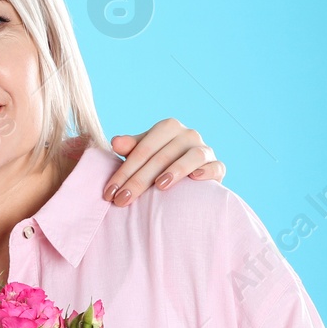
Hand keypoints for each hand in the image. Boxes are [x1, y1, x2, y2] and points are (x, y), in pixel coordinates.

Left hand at [105, 119, 223, 204]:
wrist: (189, 173)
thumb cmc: (159, 162)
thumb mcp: (142, 154)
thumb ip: (130, 147)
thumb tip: (115, 142)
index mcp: (168, 127)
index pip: (142, 149)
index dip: (124, 171)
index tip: (109, 192)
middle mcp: (188, 134)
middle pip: (161, 156)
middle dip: (139, 180)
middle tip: (122, 200)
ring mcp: (205, 149)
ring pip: (191, 157)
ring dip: (175, 170)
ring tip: (159, 185)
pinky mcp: (217, 165)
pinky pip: (215, 166)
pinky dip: (206, 171)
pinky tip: (195, 178)